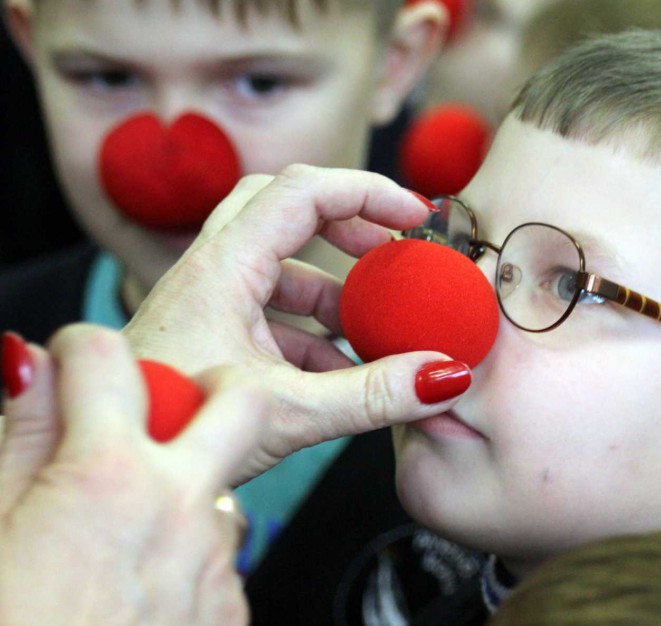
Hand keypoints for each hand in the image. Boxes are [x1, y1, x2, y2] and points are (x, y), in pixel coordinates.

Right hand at [0, 325, 265, 624]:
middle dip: (206, 387)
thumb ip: (17, 436)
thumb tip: (26, 364)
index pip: (109, 360)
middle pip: (238, 401)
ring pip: (223, 489)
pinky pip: (219, 557)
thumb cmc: (8, 619)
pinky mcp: (229, 608)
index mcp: (107, 476)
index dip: (81, 347)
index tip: (72, 359)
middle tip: (164, 407)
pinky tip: (134, 586)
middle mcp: (180, 508)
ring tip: (124, 527)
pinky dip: (184, 554)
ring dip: (185, 488)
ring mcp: (213, 561)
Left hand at [123, 165, 467, 483]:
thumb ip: (371, 395)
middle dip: (347, 225)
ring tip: (377, 329)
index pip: (303, 191)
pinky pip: (272, 313)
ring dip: (333, 292)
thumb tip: (442, 375)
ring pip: (281, 269)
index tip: (415, 216)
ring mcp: (210, 303)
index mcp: (223, 267)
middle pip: (286, 210)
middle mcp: (213, 273)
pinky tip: (343, 375)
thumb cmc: (171, 425)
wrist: (113, 455)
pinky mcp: (212, 335)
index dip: (367, 191)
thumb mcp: (286, 410)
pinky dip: (313, 334)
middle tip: (391, 251)